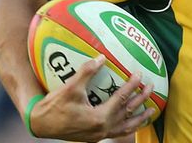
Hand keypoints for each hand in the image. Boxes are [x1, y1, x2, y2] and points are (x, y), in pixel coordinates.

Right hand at [29, 55, 155, 140]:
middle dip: (142, 99)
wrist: (40, 125)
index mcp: (99, 118)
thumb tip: (101, 57)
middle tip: (151, 87)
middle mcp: (102, 129)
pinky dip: (128, 127)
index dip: (132, 85)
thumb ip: (86, 72)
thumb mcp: (70, 88)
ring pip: (126, 128)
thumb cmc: (54, 107)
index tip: (139, 74)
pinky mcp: (95, 137)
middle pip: (128, 112)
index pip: (121, 99)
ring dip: (140, 118)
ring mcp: (99, 135)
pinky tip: (132, 121)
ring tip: (151, 110)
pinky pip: (117, 133)